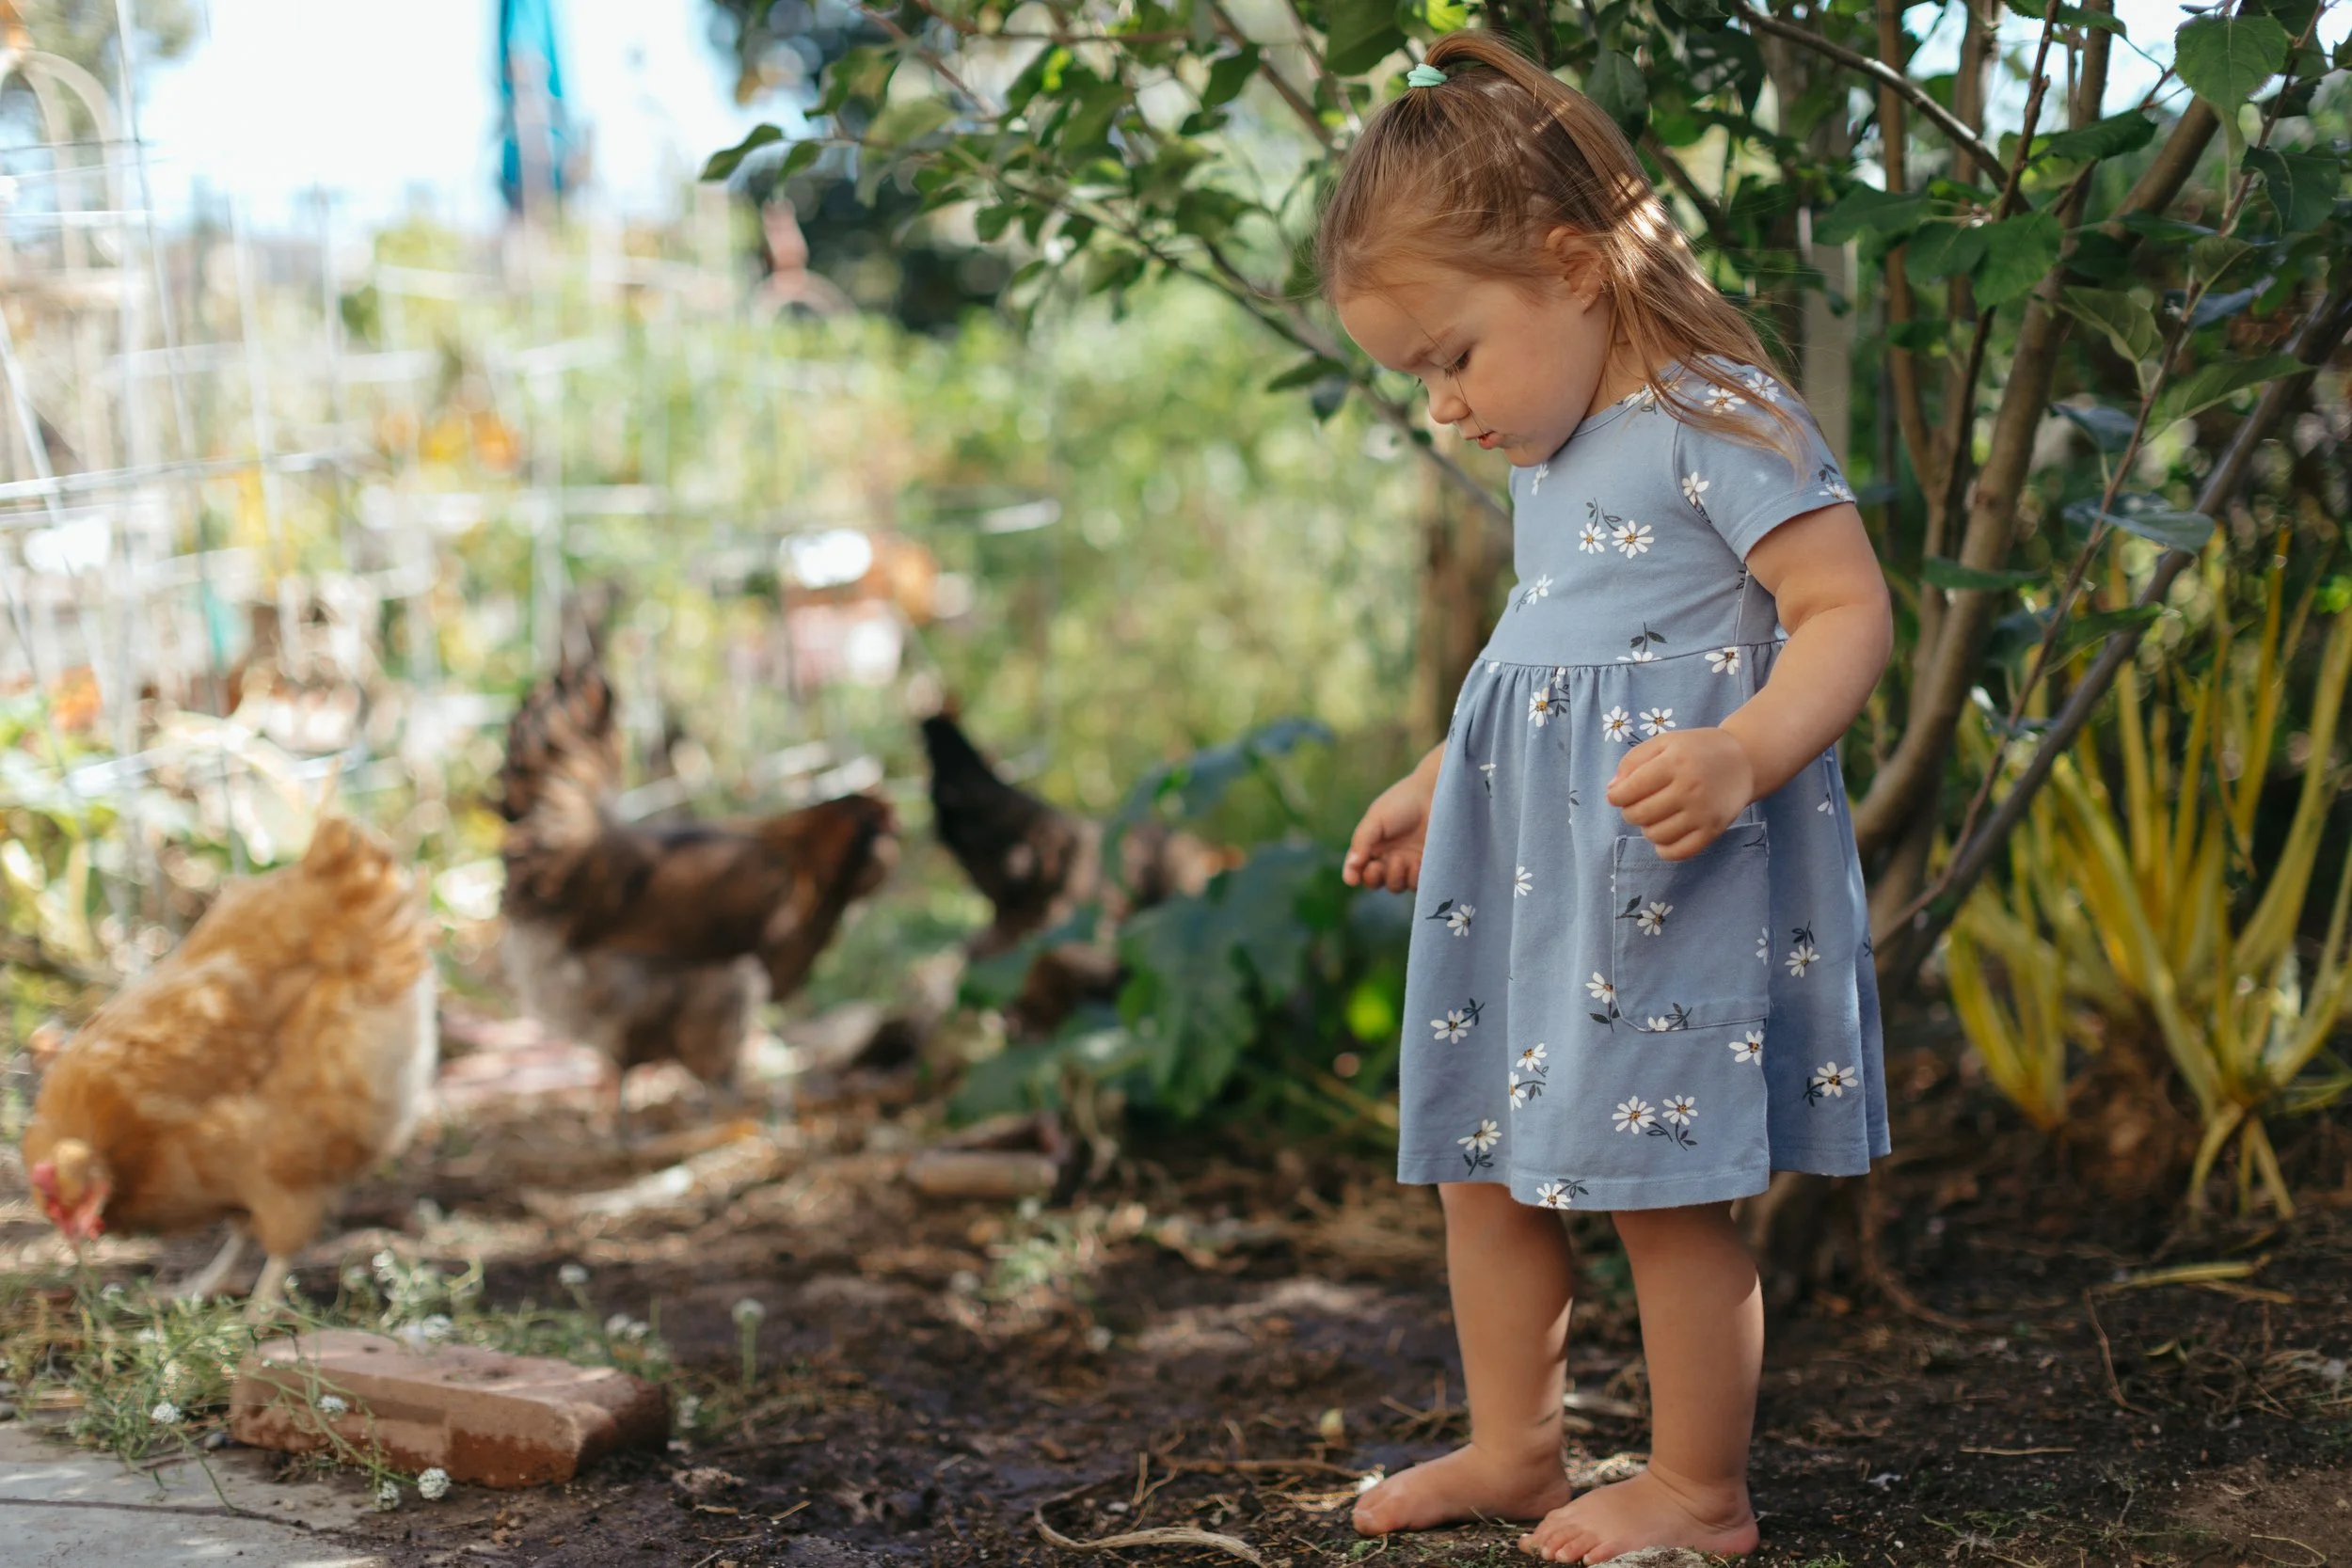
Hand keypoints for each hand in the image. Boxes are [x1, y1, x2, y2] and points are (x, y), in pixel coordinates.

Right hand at [1343, 756, 1439, 891]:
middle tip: (1378, 866)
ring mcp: (1409, 863)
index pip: (1358, 868)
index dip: (1354, 875)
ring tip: (1401, 860)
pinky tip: (1417, 862)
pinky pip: (1417, 885)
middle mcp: (1389, 856)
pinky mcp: (1428, 866)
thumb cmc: (1403, 802)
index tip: (1354, 879)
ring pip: (1396, 886)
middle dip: (1374, 879)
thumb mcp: (1376, 819)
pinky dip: (1414, 878)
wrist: (1436, 794)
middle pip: (1376, 882)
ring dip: (1395, 878)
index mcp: (1373, 845)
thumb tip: (1349, 875)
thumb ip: (1361, 843)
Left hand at [1605, 726, 1755, 860]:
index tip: (1618, 795)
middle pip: (1640, 815)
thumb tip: (1612, 790)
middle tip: (1638, 804)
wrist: (1743, 760)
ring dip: (1647, 829)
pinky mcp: (1713, 830)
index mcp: (1674, 762)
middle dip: (1630, 812)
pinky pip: (1678, 852)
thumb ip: (1632, 761)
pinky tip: (1666, 834)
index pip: (1630, 790)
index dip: (1616, 796)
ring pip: (1655, 836)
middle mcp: (1689, 788)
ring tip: (1656, 816)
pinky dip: (1664, 849)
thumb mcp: (1664, 743)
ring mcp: (1703, 812)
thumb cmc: (1696, 750)